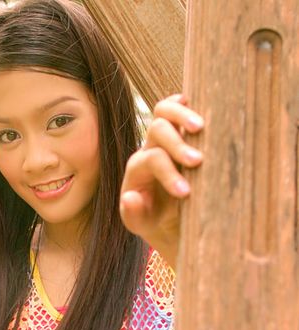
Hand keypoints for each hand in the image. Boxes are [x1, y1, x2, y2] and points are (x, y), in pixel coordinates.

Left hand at [119, 93, 203, 268]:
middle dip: (177, 144)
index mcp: (138, 167)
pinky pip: (178, 107)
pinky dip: (187, 103)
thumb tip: (130, 197)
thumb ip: (133, 213)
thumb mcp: (140, 223)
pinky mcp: (181, 131)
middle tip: (198, 161)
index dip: (168, 173)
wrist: (163, 213)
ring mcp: (165, 136)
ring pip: (165, 110)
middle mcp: (149, 147)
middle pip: (158, 130)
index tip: (185, 192)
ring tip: (202, 127)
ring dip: (183, 115)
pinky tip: (203, 105)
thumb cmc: (152, 217)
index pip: (153, 160)